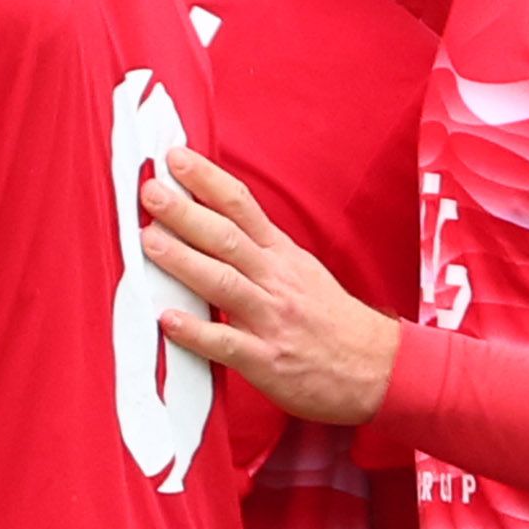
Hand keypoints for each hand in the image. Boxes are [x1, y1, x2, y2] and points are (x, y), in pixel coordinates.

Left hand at [140, 151, 405, 427]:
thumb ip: (260, 250)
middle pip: (227, 238)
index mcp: (283, 256)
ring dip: (184, 260)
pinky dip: (196, 332)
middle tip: (151, 191)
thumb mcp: (303, 272)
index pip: (242, 207)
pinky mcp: (267, 360)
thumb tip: (214, 223)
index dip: (207, 180)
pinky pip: (227, 344)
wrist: (378, 369)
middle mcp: (276, 280)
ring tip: (149, 241)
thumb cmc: (333, 322)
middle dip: (186, 212)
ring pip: (224, 282)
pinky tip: (168, 320)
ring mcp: (272, 319)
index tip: (176, 158)